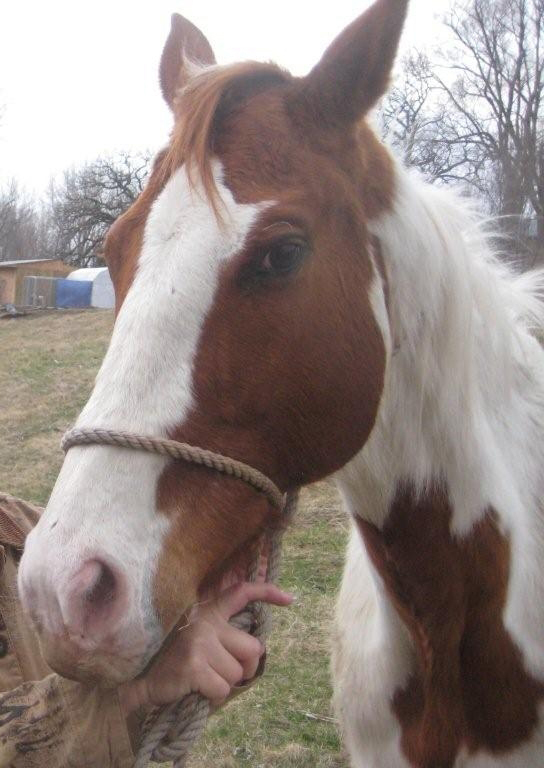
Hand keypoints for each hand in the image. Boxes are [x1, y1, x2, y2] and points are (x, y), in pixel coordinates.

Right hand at [118, 577, 293, 714]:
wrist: (138, 679)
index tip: (290, 599)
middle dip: (246, 668)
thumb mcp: (197, 638)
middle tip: (225, 674)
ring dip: (225, 684)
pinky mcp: (194, 664)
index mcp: (209, 611)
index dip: (267, 593)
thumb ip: (222, 635)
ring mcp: (200, 641)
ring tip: (203, 680)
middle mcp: (207, 622)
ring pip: (238, 673)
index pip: (242, 592)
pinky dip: (214, 697)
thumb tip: (256, 650)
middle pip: (253, 648)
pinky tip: (196, 690)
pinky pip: (223, 689)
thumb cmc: (173, 661)